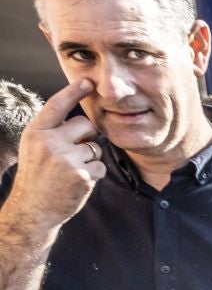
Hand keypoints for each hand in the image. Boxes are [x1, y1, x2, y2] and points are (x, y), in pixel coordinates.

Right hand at [9, 81, 105, 227]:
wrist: (33, 208)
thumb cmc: (37, 175)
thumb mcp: (35, 147)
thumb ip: (53, 131)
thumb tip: (82, 120)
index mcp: (36, 132)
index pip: (57, 105)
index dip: (74, 91)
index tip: (88, 81)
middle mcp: (50, 142)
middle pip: (86, 125)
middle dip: (86, 137)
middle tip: (72, 153)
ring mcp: (66, 159)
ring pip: (95, 148)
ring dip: (89, 158)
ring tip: (70, 171)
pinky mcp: (82, 176)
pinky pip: (100, 166)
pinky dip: (94, 174)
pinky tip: (77, 182)